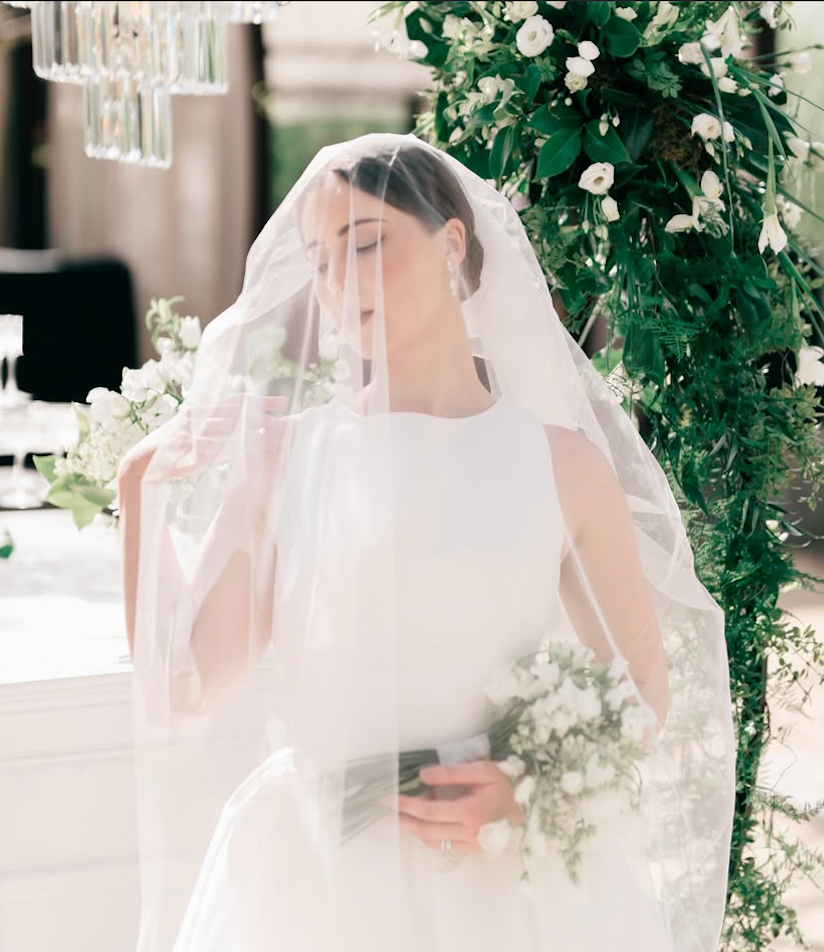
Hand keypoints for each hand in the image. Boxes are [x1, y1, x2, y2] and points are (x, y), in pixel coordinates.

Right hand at [163, 394, 289, 478]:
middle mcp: (196, 414)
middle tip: (283, 408)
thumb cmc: (174, 454)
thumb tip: (246, 444)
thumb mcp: (201, 446)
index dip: (259, 400)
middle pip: (233, 407)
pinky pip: (206, 442)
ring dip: (246, 427)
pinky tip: (240, 449)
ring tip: (268, 429)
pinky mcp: (180, 442)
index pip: (235, 402)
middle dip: (259, 408)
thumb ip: (222, 443)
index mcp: (203, 411)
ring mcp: (188, 427)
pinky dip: (224, 445)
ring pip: (223, 423)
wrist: (142, 463)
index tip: (282, 402)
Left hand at [385, 760, 523, 855]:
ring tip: (400, 814)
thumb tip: (424, 776)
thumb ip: (453, 773)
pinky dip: (430, 835)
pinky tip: (423, 823)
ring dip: (413, 828)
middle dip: (402, 819)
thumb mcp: (483, 770)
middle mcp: (469, 833)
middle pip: (426, 830)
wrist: (533, 805)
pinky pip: (445, 846)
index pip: (429, 811)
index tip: (388, 798)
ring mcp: (472, 844)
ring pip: (433, 841)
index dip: (406, 805)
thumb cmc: (509, 783)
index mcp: (470, 812)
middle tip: (384, 810)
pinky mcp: (475, 849)